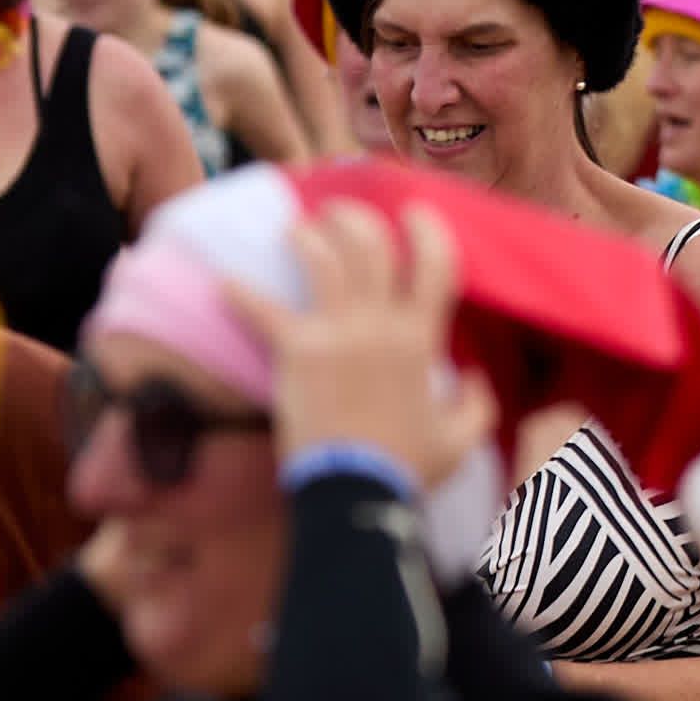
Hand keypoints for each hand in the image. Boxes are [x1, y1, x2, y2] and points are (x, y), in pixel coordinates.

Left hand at [222, 199, 495, 490]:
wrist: (355, 488)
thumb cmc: (408, 466)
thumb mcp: (461, 439)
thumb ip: (476, 404)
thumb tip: (475, 379)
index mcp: (422, 339)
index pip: (435, 265)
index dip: (427, 230)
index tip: (415, 213)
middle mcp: (381, 324)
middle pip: (371, 248)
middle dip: (355, 219)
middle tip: (338, 212)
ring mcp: (337, 334)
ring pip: (323, 263)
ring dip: (307, 238)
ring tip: (296, 231)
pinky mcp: (297, 352)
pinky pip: (264, 311)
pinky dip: (240, 295)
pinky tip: (222, 282)